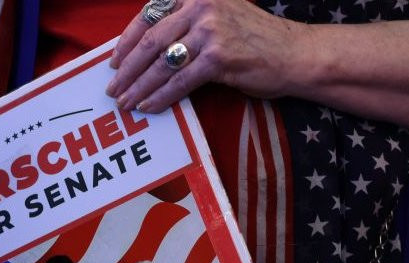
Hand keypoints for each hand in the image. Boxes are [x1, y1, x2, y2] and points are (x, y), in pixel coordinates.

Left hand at [106, 0, 307, 112]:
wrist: (295, 54)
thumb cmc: (257, 40)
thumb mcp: (220, 17)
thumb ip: (188, 24)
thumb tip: (150, 50)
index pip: (149, 15)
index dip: (126, 41)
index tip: (114, 62)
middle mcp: (200, 6)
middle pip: (150, 41)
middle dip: (127, 69)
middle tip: (113, 89)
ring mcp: (210, 31)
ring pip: (161, 64)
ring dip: (139, 87)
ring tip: (126, 103)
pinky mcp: (218, 58)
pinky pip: (180, 81)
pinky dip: (161, 97)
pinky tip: (150, 107)